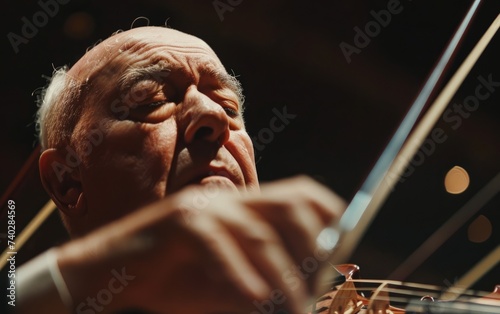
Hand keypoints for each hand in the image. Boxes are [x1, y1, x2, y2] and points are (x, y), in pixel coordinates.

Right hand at [56, 176, 345, 313]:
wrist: (112, 275)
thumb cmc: (174, 282)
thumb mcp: (228, 285)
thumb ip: (265, 286)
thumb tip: (306, 298)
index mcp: (244, 208)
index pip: (300, 194)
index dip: (329, 215)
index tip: (344, 248)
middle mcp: (228, 201)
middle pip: (289, 205)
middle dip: (314, 245)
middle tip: (320, 286)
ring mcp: (203, 207)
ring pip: (258, 233)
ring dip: (282, 277)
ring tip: (293, 309)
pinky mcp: (176, 222)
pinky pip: (216, 244)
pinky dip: (239, 275)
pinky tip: (254, 299)